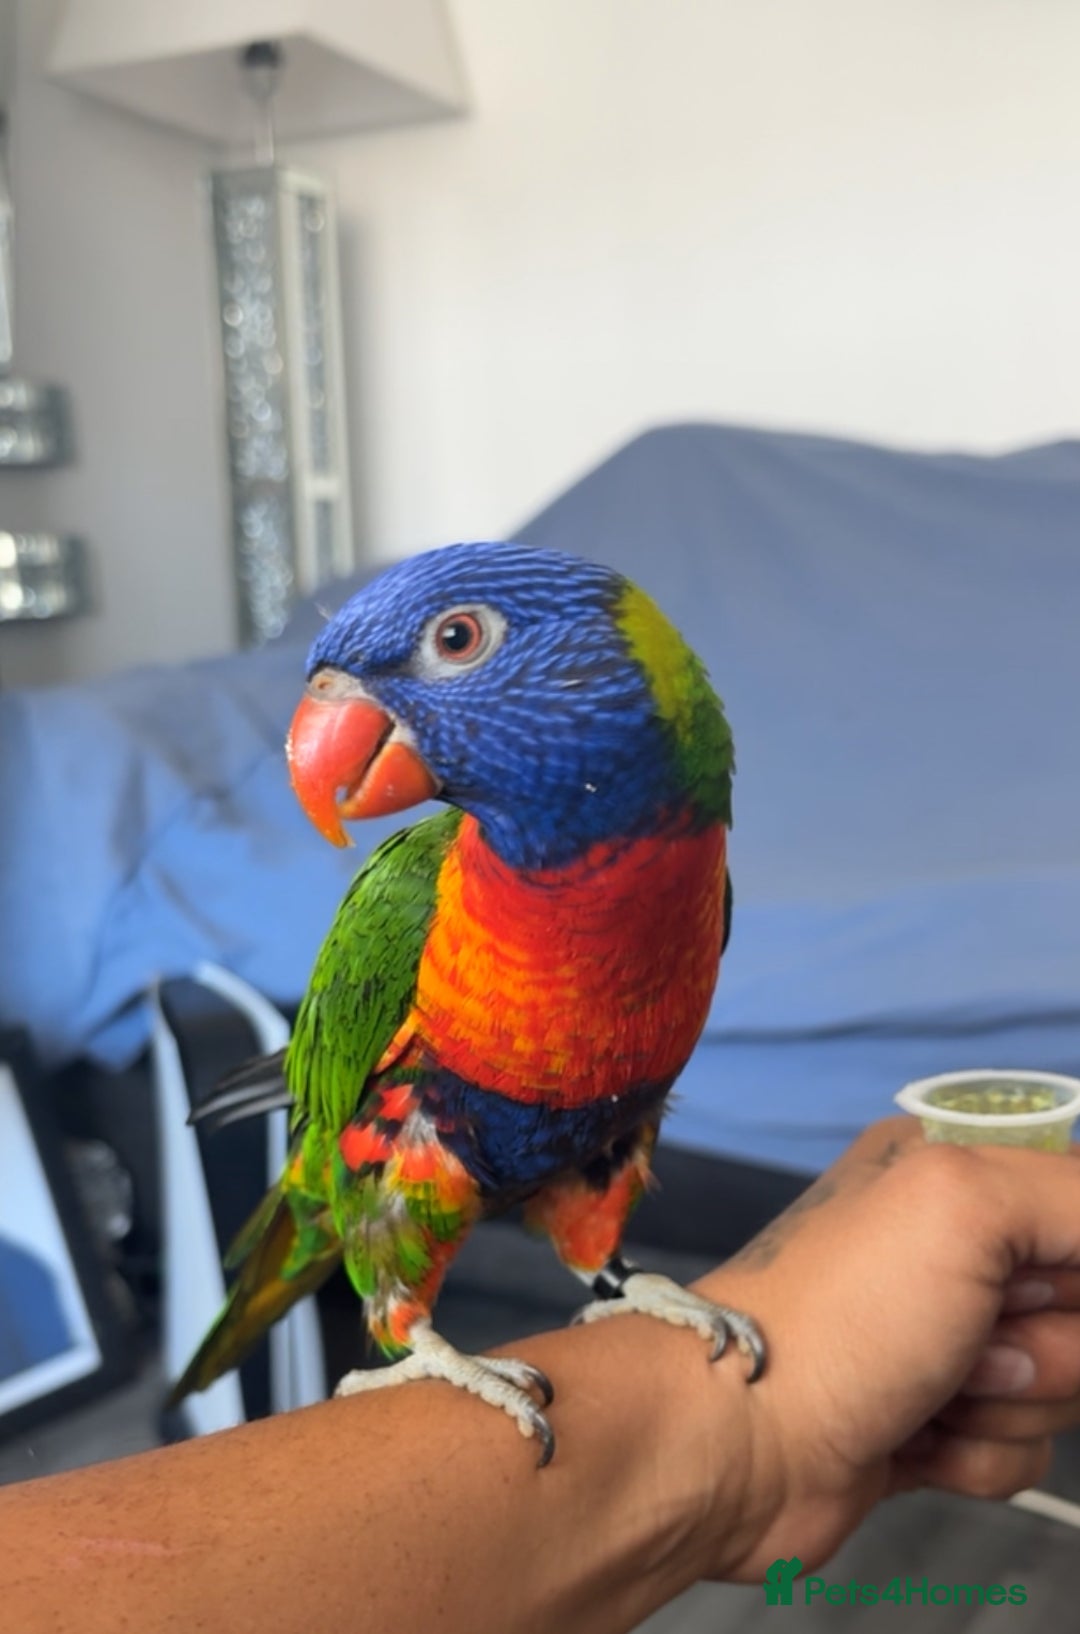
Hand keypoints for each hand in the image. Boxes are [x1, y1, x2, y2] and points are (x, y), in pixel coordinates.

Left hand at [689, 1119, 1079, 1581]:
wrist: (740, 1445)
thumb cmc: (842, 1312)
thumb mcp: (965, 1204)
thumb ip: (1077, 1198)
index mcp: (949, 1167)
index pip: (1077, 1205)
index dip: (1075, 1261)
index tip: (1031, 1286)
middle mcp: (947, 1245)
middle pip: (1079, 1300)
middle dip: (1046, 1341)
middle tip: (973, 1346)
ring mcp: (940, 1338)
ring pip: (1064, 1382)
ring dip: (1010, 1405)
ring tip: (930, 1395)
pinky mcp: (933, 1422)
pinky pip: (1022, 1448)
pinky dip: (978, 1457)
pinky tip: (914, 1443)